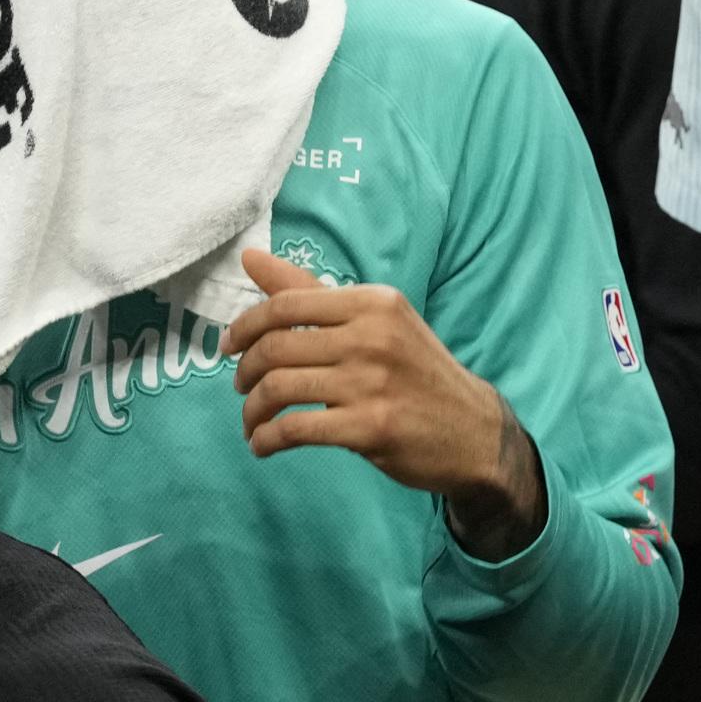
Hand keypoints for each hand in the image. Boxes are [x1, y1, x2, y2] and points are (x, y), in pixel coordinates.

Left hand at [226, 248, 547, 557]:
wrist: (472, 430)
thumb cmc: (416, 372)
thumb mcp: (376, 322)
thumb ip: (312, 292)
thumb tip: (250, 256)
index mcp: (374, 302)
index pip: (286, 304)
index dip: (244, 326)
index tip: (228, 347)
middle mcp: (373, 336)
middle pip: (275, 347)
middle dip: (244, 372)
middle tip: (243, 388)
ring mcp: (372, 382)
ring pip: (277, 390)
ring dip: (251, 411)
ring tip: (253, 422)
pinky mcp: (370, 427)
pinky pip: (293, 430)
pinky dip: (266, 440)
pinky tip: (264, 445)